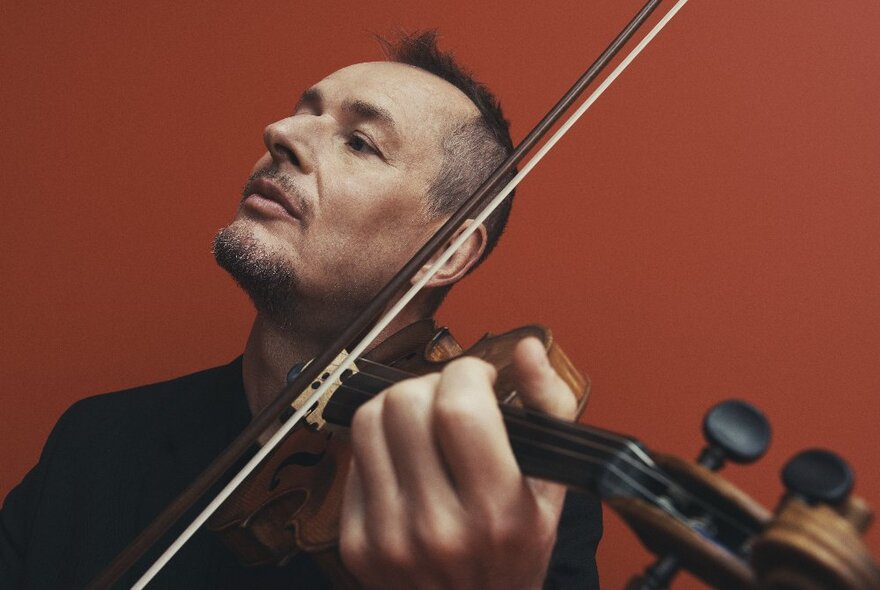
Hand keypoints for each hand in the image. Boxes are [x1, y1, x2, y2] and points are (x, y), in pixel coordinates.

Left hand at [339, 337, 577, 588]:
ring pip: (368, 420)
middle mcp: (438, 528)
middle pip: (405, 403)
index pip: (459, 408)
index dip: (468, 372)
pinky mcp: (356, 544)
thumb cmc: (514, 556)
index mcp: (497, 513)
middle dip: (432, 384)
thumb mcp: (552, 489)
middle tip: (450, 401)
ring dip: (398, 405)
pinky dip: (379, 445)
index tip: (480, 379)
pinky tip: (405, 461)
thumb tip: (528, 349)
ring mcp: (390, 538)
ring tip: (424, 423)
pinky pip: (353, 457)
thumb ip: (550, 409)